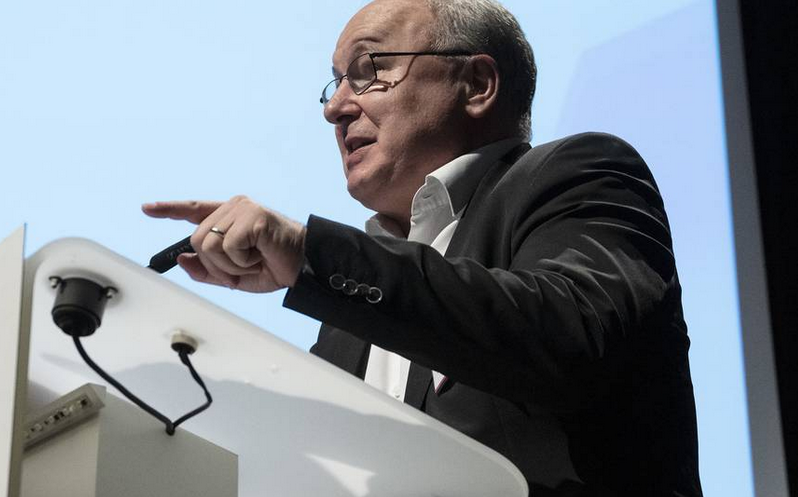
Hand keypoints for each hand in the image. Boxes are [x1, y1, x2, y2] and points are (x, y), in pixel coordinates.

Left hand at [142, 196, 305, 292]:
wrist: (304, 266)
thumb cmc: (274, 266)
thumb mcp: (233, 275)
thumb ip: (206, 270)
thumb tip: (182, 260)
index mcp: (230, 216)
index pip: (194, 209)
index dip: (169, 209)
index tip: (147, 209)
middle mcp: (234, 207)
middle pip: (197, 238)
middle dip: (213, 264)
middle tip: (237, 272)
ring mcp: (243, 209)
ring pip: (209, 243)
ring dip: (228, 265)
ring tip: (251, 262)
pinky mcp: (252, 216)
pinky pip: (228, 246)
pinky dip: (240, 261)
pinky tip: (259, 256)